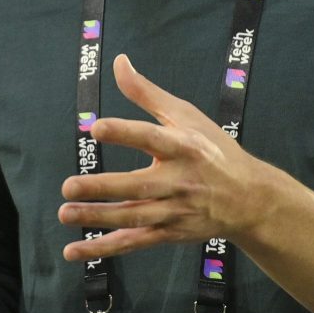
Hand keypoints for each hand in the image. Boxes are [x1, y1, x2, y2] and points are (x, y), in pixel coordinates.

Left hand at [58, 54, 272, 261]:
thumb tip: (118, 61)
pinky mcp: (169, 233)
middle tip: (68, 186)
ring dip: (97, 218)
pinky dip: (103, 248)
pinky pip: (133, 242)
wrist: (248, 198)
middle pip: (138, 186)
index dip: (125, 133)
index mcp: (184, 146)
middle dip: (103, 188)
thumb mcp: (186, 115)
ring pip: (133, 217)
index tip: (96, 128)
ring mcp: (175, 211)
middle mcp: (179, 180)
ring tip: (66, 212)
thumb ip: (147, 93)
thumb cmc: (213, 149)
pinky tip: (73, 251)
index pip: (152, 138)